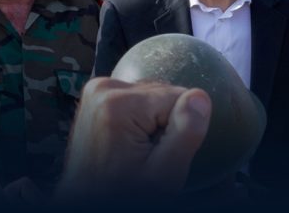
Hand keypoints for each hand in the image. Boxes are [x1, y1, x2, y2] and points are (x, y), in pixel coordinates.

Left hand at [57, 77, 209, 202]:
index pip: (180, 97)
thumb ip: (186, 132)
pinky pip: (138, 99)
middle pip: (165, 95)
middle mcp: (104, 88)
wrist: (88, 200)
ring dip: (151, 122)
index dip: (177, 129)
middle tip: (144, 155)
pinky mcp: (98, 96)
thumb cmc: (123, 193)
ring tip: (133, 151)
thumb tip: (199, 97)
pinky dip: (138, 119)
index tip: (155, 153)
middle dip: (163, 124)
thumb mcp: (164, 173)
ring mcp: (98, 90)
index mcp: (119, 103)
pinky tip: (125, 142)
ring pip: (153, 96)